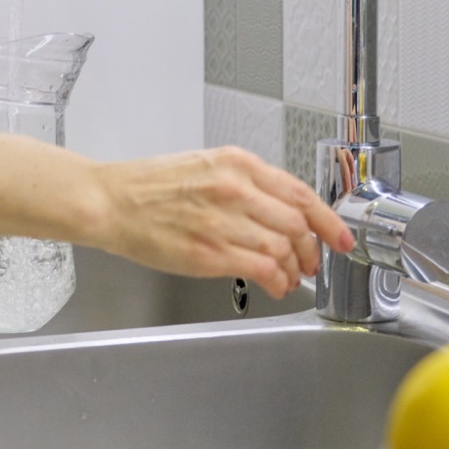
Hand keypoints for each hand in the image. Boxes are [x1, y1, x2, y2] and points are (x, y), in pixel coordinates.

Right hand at [91, 146, 353, 298]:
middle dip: (312, 249)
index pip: (299, 192)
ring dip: (295, 269)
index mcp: (235, 163)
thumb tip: (279, 209)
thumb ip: (244, 183)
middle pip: (297, 223)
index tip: (339, 236)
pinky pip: (263, 269)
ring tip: (290, 277)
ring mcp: (223, 221)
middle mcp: (234, 189)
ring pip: (284, 248)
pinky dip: (278, 281)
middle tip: (311, 261)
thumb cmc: (147, 186)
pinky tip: (275, 285)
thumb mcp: (203, 166)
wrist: (109, 201)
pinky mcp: (209, 253)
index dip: (328, 219)